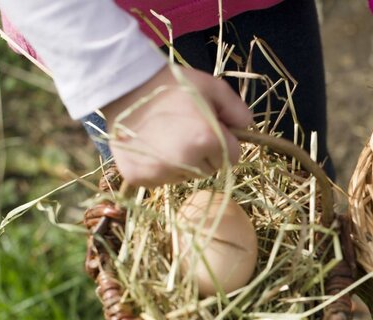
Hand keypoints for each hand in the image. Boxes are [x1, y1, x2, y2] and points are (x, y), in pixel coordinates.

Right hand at [102, 65, 252, 185]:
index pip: (232, 158)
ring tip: (165, 136)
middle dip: (204, 154)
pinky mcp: (139, 177)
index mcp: (208, 140)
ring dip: (182, 162)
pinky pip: (161, 180)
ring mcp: (161, 172)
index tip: (207, 129)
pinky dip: (158, 168)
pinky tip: (150, 145)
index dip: (222, 142)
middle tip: (184, 131)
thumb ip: (237, 110)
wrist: (126, 85)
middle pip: (209, 170)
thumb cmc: (173, 85)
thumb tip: (247, 130)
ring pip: (185, 176)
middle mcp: (186, 161)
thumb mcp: (213, 88)